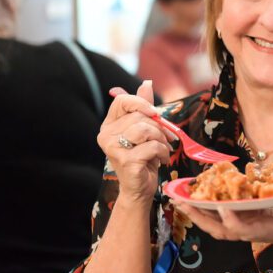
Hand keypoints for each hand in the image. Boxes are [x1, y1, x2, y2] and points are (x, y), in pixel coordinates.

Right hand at [97, 80, 175, 205]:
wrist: (140, 189)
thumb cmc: (143, 158)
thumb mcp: (145, 131)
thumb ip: (144, 108)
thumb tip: (146, 83)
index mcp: (109, 125)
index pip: (122, 101)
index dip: (142, 103)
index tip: (156, 113)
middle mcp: (106, 135)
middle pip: (140, 116)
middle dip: (159, 127)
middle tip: (166, 140)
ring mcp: (113, 148)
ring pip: (145, 129)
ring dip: (162, 140)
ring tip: (163, 150)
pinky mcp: (126, 160)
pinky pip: (152, 146)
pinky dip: (163, 152)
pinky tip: (161, 160)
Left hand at [174, 192, 272, 252]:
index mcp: (264, 229)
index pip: (244, 229)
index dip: (232, 219)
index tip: (221, 205)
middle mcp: (249, 231)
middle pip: (219, 229)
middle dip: (200, 217)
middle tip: (181, 201)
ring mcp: (243, 228)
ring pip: (214, 225)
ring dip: (196, 214)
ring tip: (178, 198)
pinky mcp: (241, 223)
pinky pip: (217, 219)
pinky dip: (203, 210)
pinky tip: (192, 197)